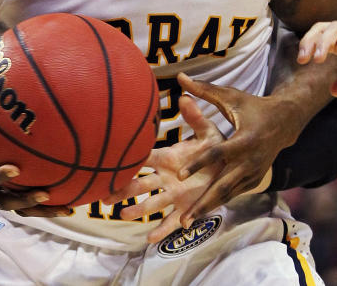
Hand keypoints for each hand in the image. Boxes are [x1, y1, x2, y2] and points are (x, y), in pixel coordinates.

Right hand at [0, 86, 69, 217]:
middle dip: (26, 200)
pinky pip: (28, 206)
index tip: (15, 168)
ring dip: (43, 210)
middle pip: (6, 202)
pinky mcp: (8, 198)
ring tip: (67, 209)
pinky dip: (46, 207)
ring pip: (22, 210)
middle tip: (45, 192)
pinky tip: (69, 203)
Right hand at [102, 93, 224, 243]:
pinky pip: (171, 221)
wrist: (231, 166)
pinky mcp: (185, 209)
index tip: (110, 162)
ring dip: (138, 209)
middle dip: (122, 189)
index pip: (144, 159)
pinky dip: (162, 230)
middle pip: (140, 184)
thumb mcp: (207, 131)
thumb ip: (195, 118)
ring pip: (151, 203)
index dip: (128, 161)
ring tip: (124, 215)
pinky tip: (150, 239)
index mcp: (167, 158)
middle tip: (105, 196)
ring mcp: (173, 195)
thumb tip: (185, 97)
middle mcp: (165, 178)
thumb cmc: (215, 147)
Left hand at [172, 73, 282, 224]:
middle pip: (222, 186)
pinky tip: (202, 214)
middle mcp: (250, 161)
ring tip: (187, 222)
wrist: (285, 122)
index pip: (217, 154)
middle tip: (183, 217)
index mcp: (243, 140)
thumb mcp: (230, 97)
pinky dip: (219, 204)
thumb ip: (204, 91)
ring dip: (208, 208)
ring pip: (228, 195)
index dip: (198, 164)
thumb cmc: (253, 107)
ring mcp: (255, 173)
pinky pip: (235, 194)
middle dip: (203, 203)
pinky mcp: (256, 180)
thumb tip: (180, 77)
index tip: (179, 174)